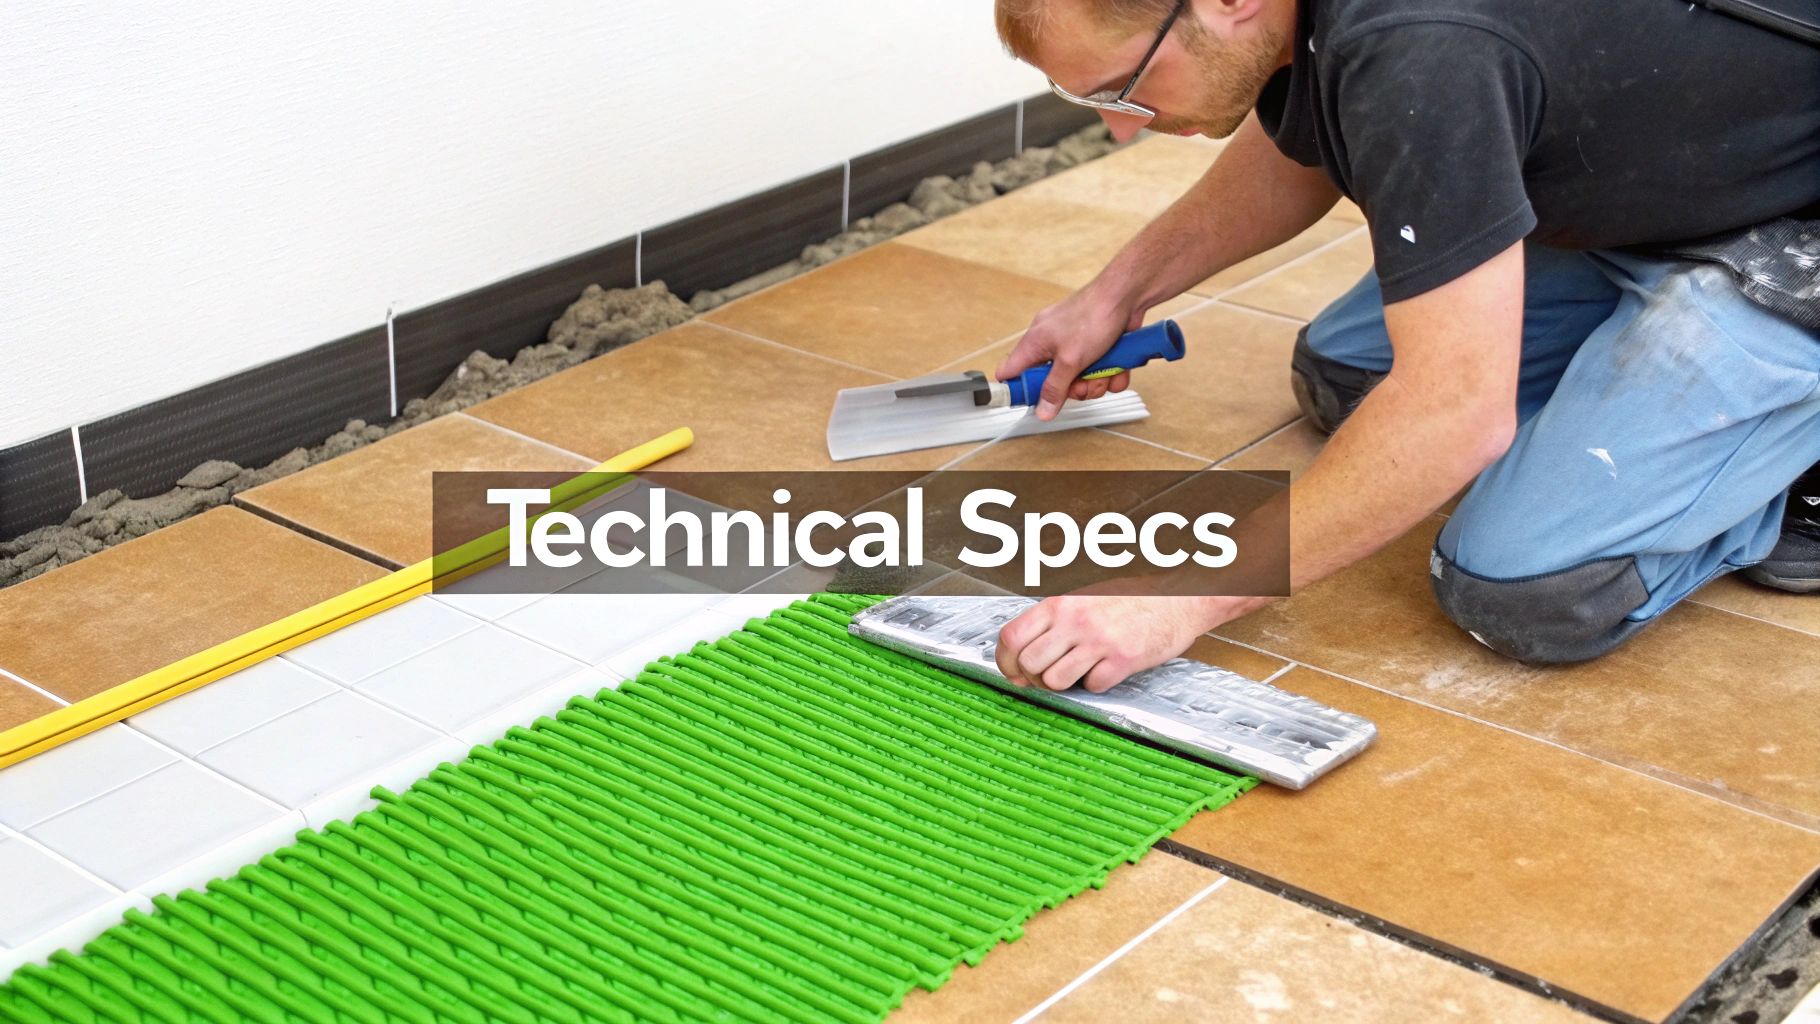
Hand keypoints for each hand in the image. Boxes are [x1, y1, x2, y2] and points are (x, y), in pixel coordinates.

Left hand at [994, 590, 1272, 692]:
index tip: (1012, 670)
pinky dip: (1095, 683)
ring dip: (1061, 684)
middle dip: (1032, 678)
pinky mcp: (1123, 659)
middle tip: (1045, 677)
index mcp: (1060, 603)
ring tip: (1075, 674)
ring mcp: (1099, 641)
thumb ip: (1052, 621)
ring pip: (1054, 680)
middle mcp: (1075, 620)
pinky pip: (1093, 686)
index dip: (1005, 661)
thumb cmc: (1130, 598)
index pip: (1011, 637)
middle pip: (1028, 663)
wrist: (1178, 597)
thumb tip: (1020, 652)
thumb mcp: (1082, 597)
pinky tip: (1104, 670)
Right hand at [997, 286, 1146, 420]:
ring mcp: (1075, 345)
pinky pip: (1098, 371)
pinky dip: (1110, 372)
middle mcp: (1051, 343)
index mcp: (1035, 342)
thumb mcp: (1070, 360)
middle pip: (1052, 383)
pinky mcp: (1095, 346)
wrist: (1127, 295)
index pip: (1011, 371)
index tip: (1034, 403)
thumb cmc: (1094, 314)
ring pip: (1079, 379)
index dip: (1018, 389)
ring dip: (1096, 381)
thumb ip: (1054, 388)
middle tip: (1083, 384)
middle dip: (1073, 388)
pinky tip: (1118, 366)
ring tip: (1105, 370)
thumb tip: (1041, 411)